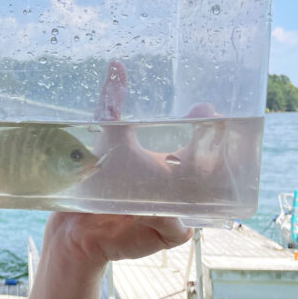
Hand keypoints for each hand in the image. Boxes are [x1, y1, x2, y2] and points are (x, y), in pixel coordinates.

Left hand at [49, 60, 199, 266]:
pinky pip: (178, 227)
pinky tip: (157, 211)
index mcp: (177, 165)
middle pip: (213, 172)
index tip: (206, 107)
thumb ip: (112, 103)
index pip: (204, 145)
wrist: (80, 223)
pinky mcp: (169, 234)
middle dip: (217, 153)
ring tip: (194, 170)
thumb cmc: (98, 181)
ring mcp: (181, 212)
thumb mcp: (108, 139)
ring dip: (204, 188)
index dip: (209, 128)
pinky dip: (169, 218)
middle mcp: (184, 189)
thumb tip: (115, 64)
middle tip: (209, 132)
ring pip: (204, 202)